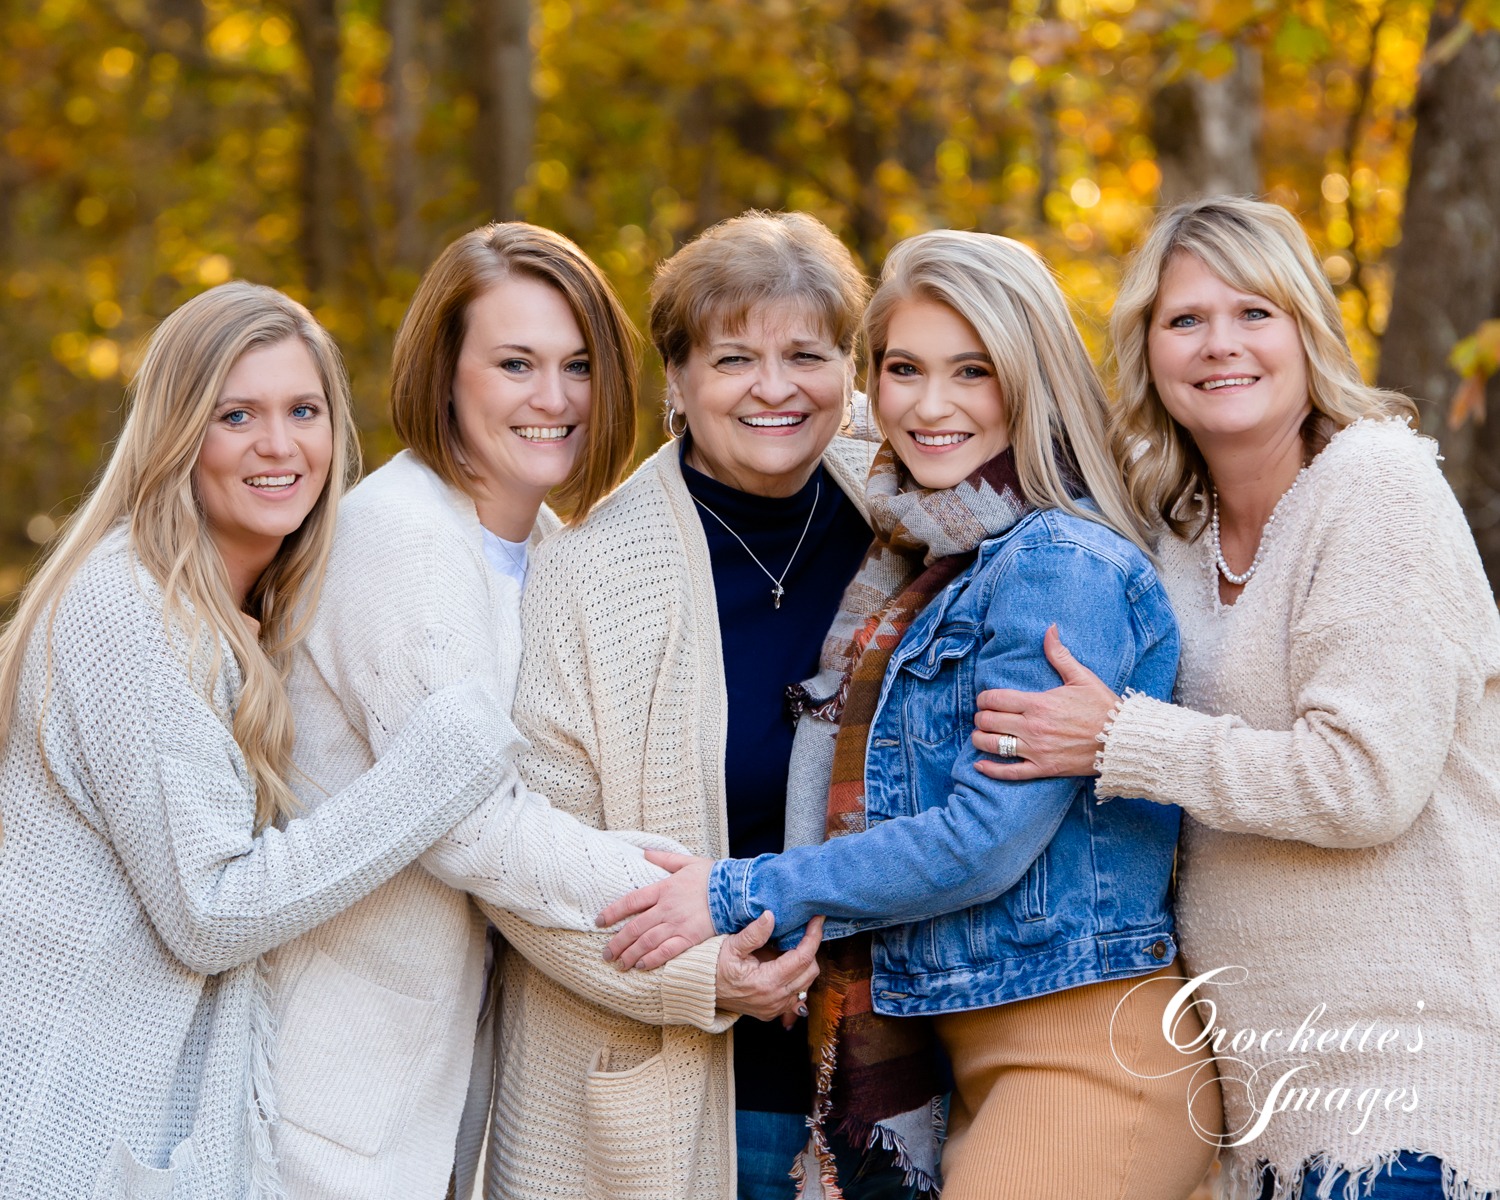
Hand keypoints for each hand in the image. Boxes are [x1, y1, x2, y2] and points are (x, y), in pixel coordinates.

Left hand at [598, 851, 713, 969]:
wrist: (736, 890)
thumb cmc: (713, 876)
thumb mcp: (687, 862)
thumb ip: (664, 859)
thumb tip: (644, 852)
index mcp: (664, 889)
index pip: (630, 902)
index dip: (612, 912)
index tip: (599, 922)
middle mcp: (666, 908)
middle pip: (635, 927)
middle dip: (618, 942)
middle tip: (607, 954)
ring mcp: (678, 924)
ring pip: (647, 942)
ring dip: (630, 954)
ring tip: (620, 963)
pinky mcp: (690, 938)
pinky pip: (667, 952)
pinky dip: (652, 960)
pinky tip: (642, 966)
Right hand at [715, 913, 823, 1025]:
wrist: (701, 991)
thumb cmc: (714, 967)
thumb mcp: (731, 946)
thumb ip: (753, 933)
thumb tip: (770, 916)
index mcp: (767, 982)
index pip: (802, 958)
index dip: (813, 936)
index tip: (817, 920)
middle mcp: (775, 999)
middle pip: (810, 972)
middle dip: (810, 950)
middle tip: (804, 932)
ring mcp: (774, 1008)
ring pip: (806, 985)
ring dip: (804, 965)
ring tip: (792, 947)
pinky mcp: (772, 1012)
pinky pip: (796, 995)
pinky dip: (797, 979)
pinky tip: (786, 966)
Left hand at [971, 625, 1118, 780]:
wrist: (1122, 741)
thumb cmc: (1103, 707)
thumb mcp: (1082, 677)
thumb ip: (1060, 654)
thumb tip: (1050, 628)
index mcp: (1039, 703)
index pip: (995, 699)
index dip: (984, 698)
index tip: (985, 699)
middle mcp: (1033, 727)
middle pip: (989, 722)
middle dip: (980, 717)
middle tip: (983, 716)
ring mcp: (1037, 750)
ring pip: (994, 745)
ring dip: (981, 739)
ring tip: (980, 735)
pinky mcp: (1044, 768)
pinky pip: (1010, 772)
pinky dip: (991, 769)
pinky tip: (980, 764)